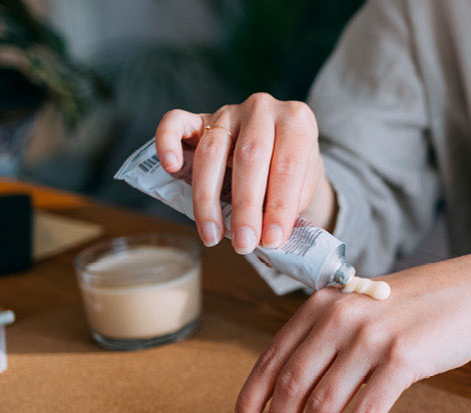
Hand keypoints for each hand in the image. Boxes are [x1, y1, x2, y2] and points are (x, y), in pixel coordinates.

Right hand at [154, 92, 336, 253]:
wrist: (277, 147)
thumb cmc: (289, 172)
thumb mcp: (303, 185)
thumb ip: (289, 205)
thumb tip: (268, 238)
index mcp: (297, 121)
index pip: (288, 166)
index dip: (279, 206)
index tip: (272, 240)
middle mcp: (263, 109)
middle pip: (249, 157)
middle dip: (245, 207)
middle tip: (243, 243)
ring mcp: (229, 111)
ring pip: (212, 150)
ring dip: (209, 198)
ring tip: (212, 234)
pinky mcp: (199, 117)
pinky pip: (176, 122)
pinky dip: (167, 142)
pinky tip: (170, 168)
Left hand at [235, 254, 470, 412]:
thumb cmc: (416, 307)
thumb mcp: (361, 308)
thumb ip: (327, 338)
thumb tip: (294, 388)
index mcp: (323, 305)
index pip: (273, 357)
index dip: (253, 395)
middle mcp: (340, 317)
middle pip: (292, 383)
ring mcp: (370, 337)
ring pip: (324, 402)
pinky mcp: (400, 358)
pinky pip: (366, 410)